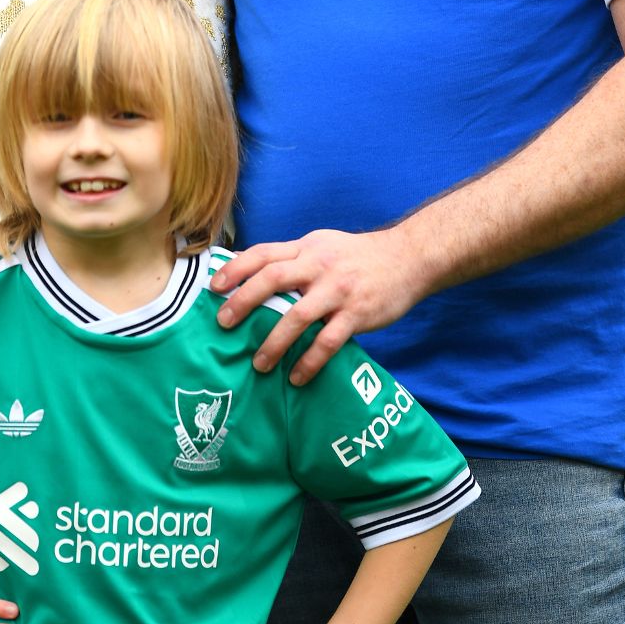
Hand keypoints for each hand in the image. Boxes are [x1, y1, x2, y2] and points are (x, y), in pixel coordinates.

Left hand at [212, 226, 423, 382]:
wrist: (410, 258)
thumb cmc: (360, 256)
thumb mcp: (324, 245)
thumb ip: (294, 259)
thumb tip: (254, 276)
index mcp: (307, 248)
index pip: (264, 253)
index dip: (236, 268)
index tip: (214, 287)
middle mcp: (319, 265)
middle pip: (273, 279)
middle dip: (244, 301)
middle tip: (224, 323)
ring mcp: (339, 290)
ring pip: (298, 316)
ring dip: (274, 342)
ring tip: (259, 364)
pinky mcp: (357, 314)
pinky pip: (328, 342)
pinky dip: (309, 361)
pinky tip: (297, 377)